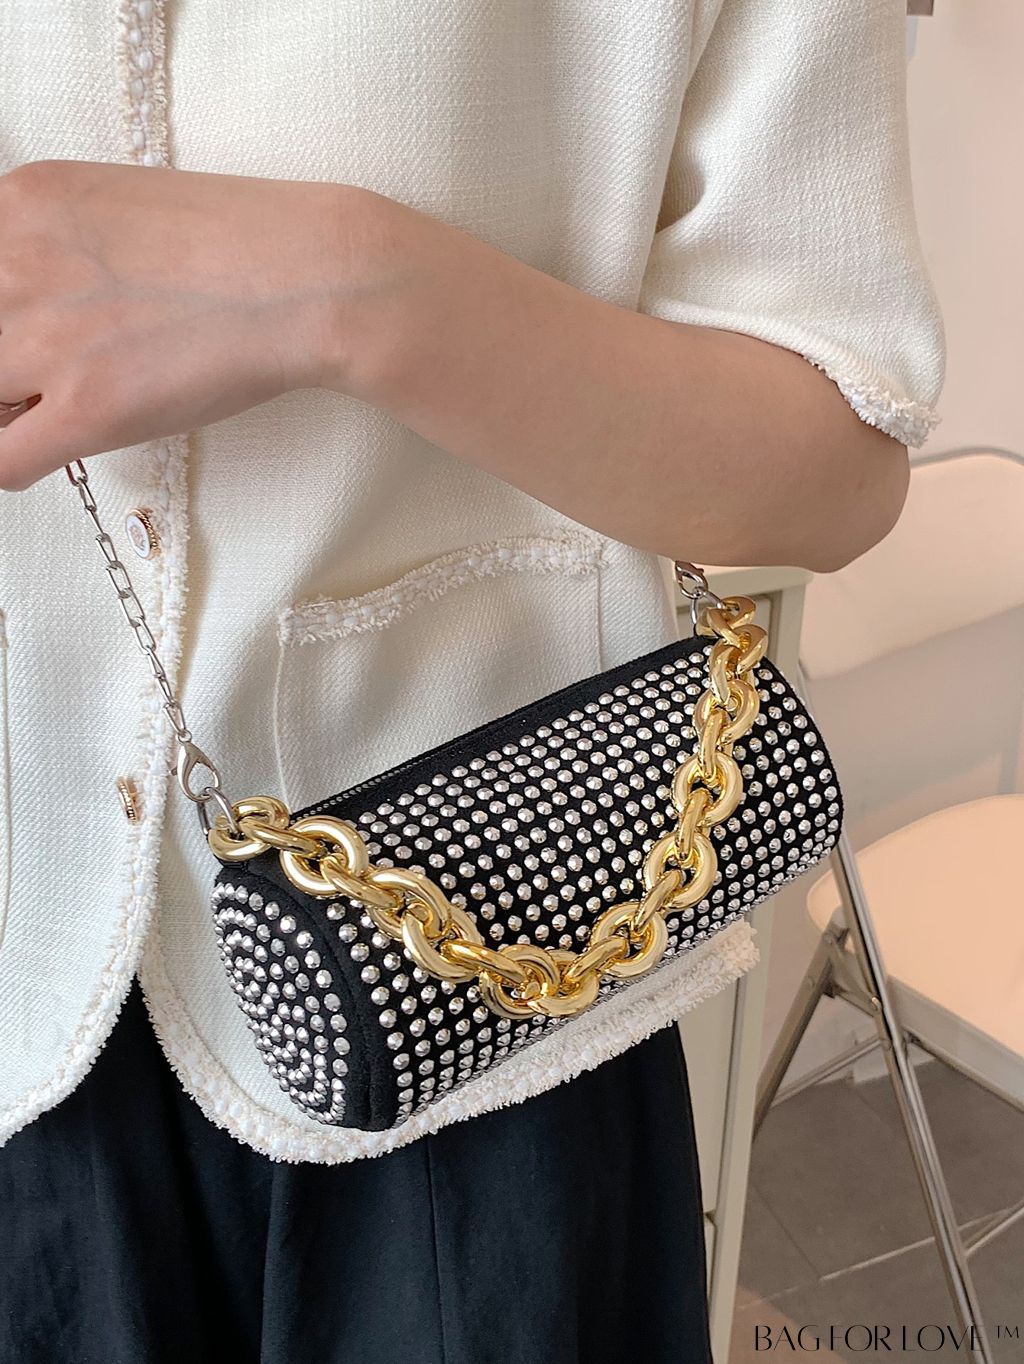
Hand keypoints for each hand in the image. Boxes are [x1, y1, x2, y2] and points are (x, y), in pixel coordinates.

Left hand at [0, 159, 359, 490]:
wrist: (309, 276)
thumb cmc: (240, 243)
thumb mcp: (117, 207)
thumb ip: (56, 244)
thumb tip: (38, 301)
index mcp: (22, 202)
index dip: (3, 316)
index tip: (26, 336)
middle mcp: (15, 263)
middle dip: (8, 366)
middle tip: (50, 372)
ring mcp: (46, 337)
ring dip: (11, 409)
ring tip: (59, 404)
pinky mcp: (85, 408)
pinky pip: (0, 462)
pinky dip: (14, 464)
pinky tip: (52, 448)